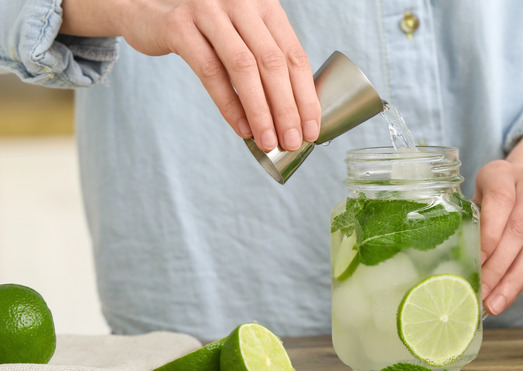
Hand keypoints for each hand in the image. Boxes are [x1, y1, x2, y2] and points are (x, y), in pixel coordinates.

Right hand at [60, 0, 320, 151]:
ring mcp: (210, 10)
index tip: (311, 130)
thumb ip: (266, 62)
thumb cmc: (206, 31)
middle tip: (292, 142)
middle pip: (273, 63)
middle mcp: (242, 2)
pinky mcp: (180, 26)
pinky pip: (210, 72)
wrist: (147, 10)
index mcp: (266, 6)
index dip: (306, 96)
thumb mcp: (243, 36)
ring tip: (268, 141)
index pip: (295, 55)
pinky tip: (241, 128)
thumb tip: (294, 118)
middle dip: (287, 109)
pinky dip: (228, 104)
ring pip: (244, 68)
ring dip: (260, 111)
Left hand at [474, 131, 522, 314]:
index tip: (474, 265)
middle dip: (498, 268)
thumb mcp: (476, 203)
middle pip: (519, 230)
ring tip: (495, 303)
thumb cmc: (493, 200)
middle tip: (482, 295)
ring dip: (513, 281)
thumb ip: (470, 225)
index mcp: (504, 172)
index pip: (500, 202)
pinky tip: (509, 293)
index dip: (488, 236)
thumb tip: (457, 269)